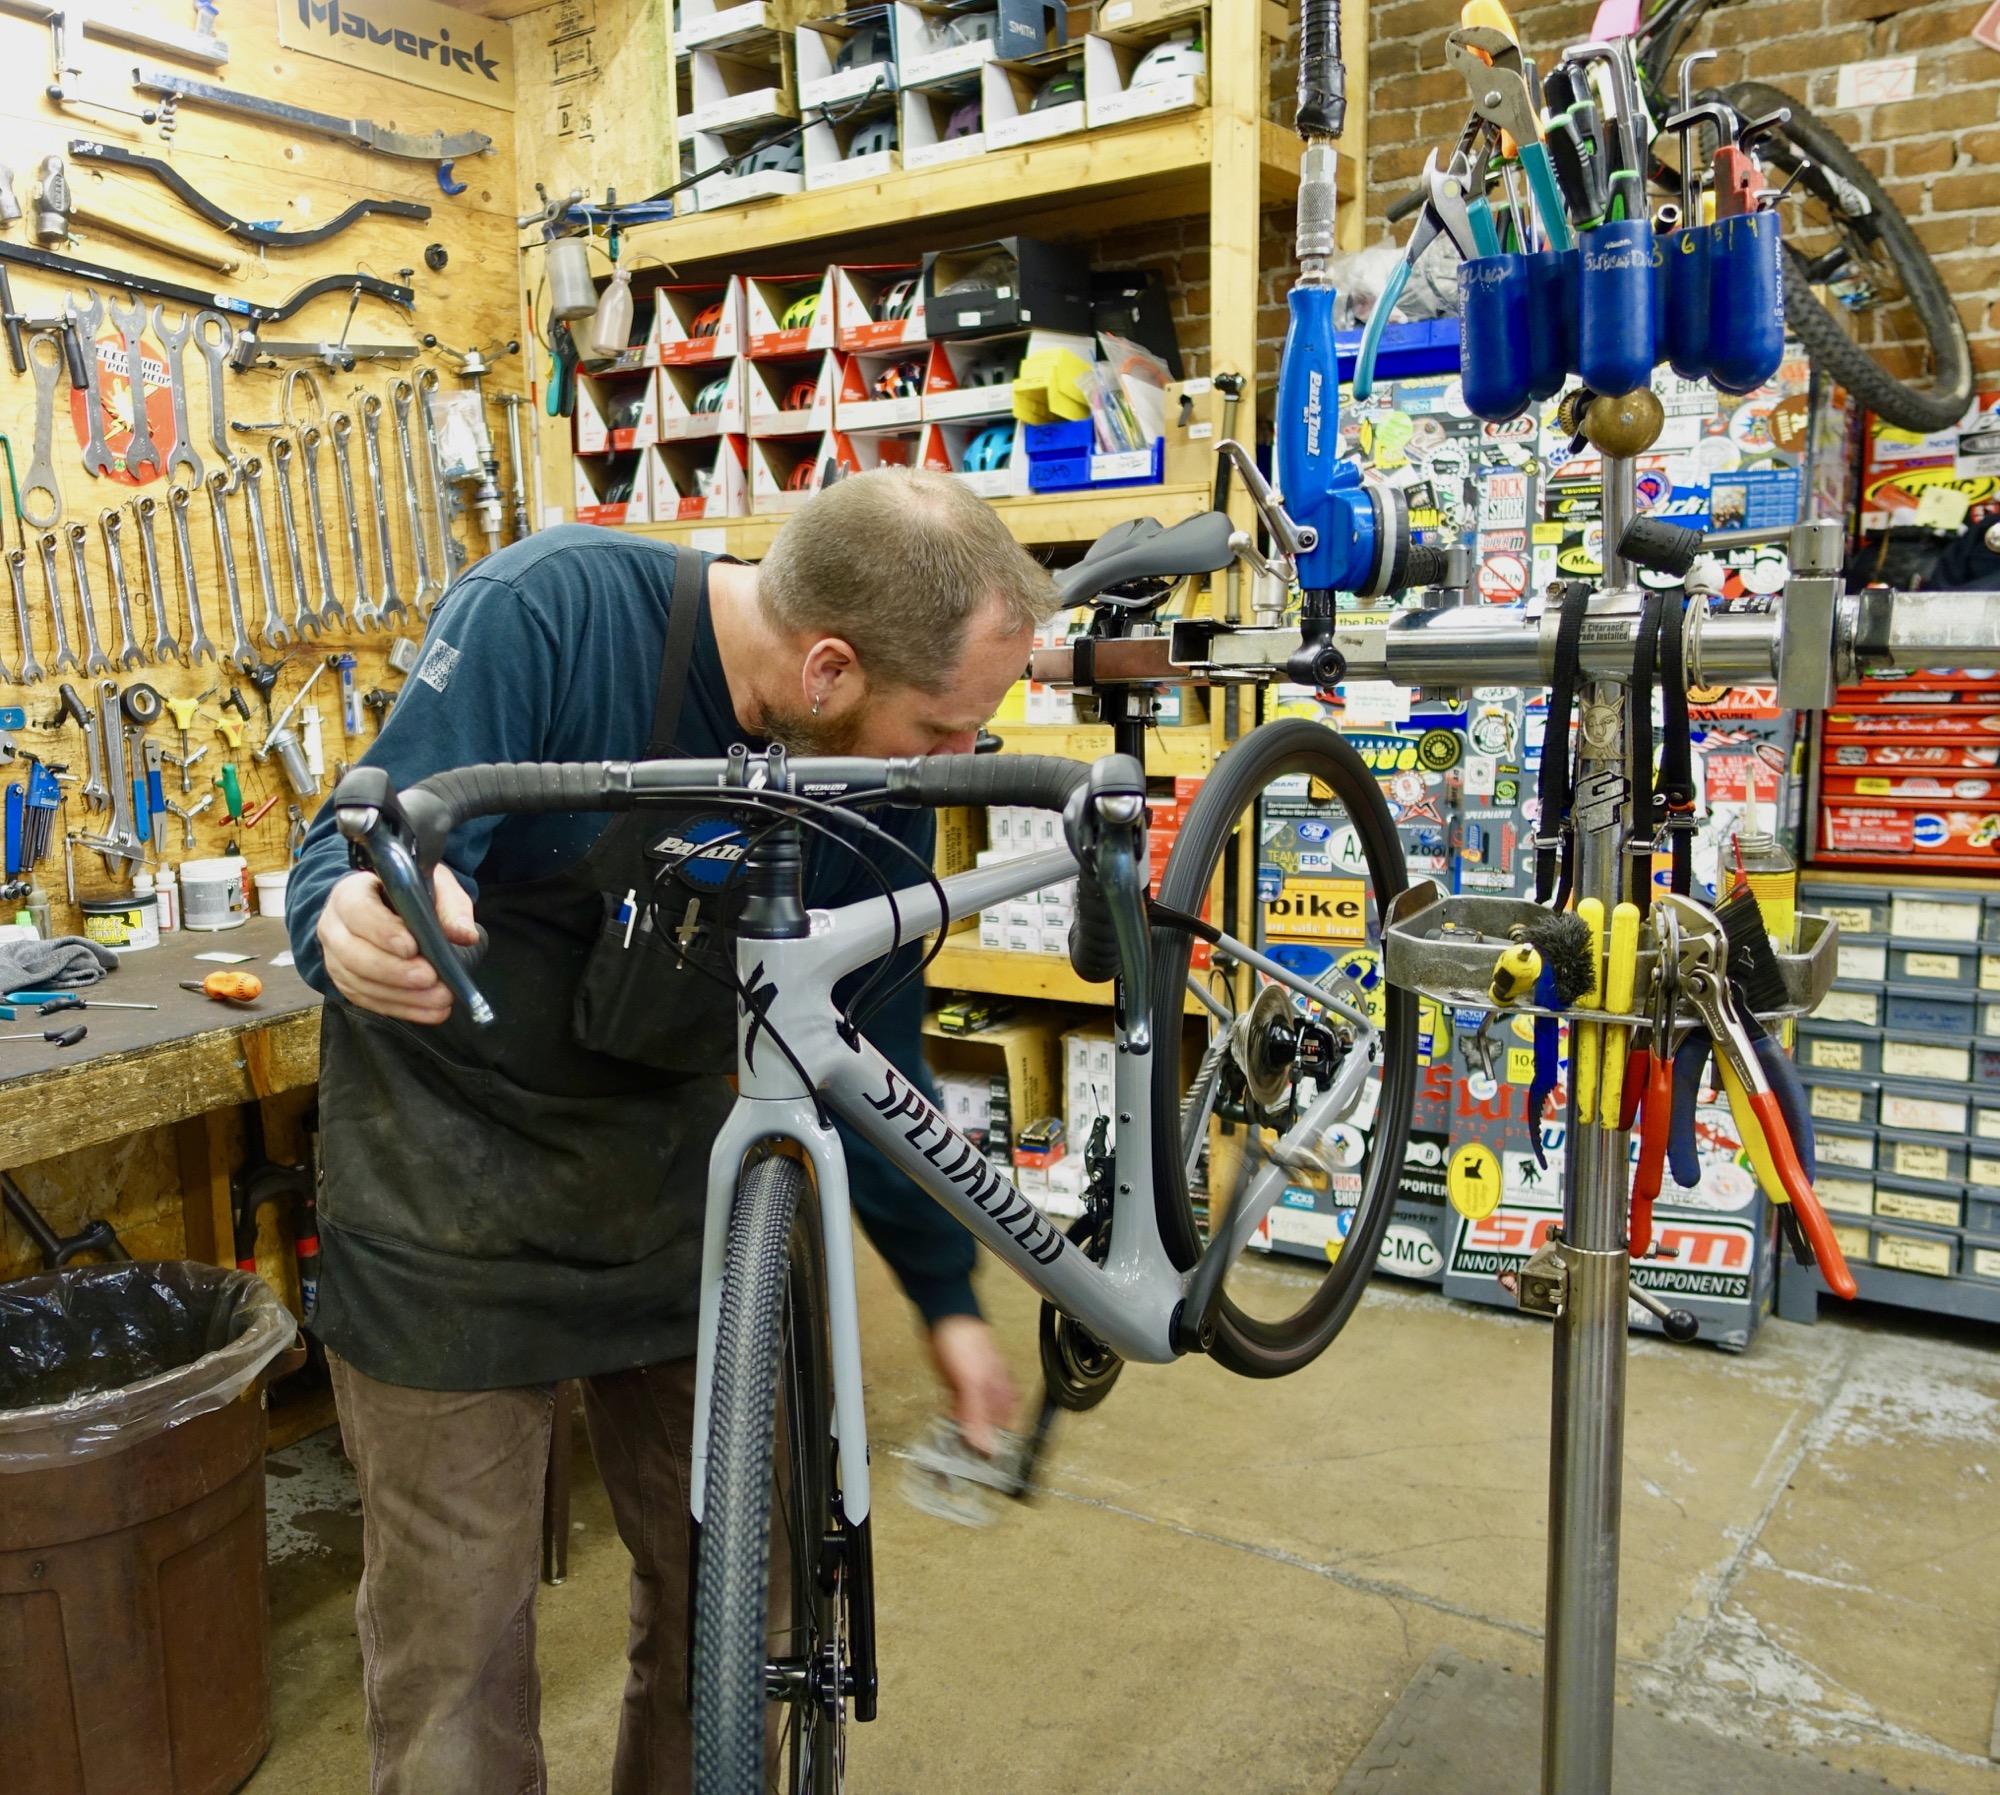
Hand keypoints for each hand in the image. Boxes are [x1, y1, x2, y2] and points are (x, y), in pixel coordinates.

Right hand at [317, 865, 477, 1024]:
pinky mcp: (347, 984)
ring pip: (361, 983)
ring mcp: (336, 959)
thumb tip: (464, 935)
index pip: (358, 911)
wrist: (389, 908)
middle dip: (395, 970)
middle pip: (354, 954)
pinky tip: (433, 1011)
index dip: (383, 932)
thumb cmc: (410, 894)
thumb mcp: (434, 885)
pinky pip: (370, 1001)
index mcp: (350, 894)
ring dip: (403, 995)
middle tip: (430, 977)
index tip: (412, 947)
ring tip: (441, 997)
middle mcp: (334, 927)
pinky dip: (403, 1008)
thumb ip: (450, 906)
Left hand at [927, 1314, 1015, 1458]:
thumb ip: (977, 1415)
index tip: (987, 1468)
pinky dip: (951, 1421)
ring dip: (962, 1435)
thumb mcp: (971, 1381)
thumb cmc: (963, 1337)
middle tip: (966, 1465)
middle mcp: (990, 1393)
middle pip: (989, 1429)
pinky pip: (956, 1410)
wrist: (940, 1311)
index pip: (1007, 1431)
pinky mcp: (955, 1384)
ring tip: (953, 1451)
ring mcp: (972, 1389)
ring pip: (971, 1421)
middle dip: (978, 1446)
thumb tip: (986, 1446)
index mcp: (1003, 1393)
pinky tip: (946, 1427)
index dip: (998, 1450)